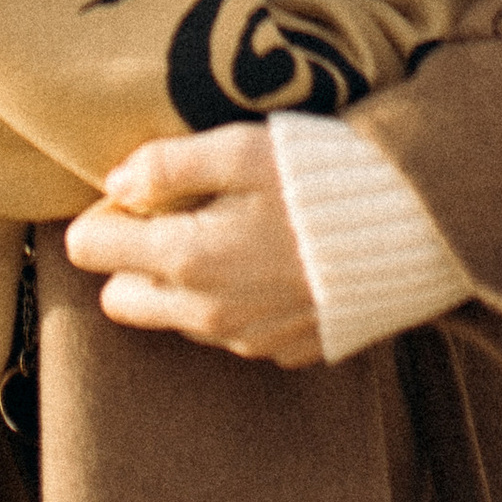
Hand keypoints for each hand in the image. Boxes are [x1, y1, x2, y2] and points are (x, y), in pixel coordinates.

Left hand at [63, 123, 323, 367]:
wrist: (413, 232)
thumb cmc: (322, 179)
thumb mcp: (240, 149)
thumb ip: (166, 165)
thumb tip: (116, 182)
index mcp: (186, 260)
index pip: (89, 250)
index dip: (104, 213)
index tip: (140, 192)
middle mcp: (207, 315)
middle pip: (120, 298)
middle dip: (132, 258)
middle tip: (178, 213)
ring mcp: (246, 341)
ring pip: (177, 316)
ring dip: (186, 280)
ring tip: (235, 230)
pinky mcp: (284, 352)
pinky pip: (231, 330)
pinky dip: (236, 298)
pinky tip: (272, 259)